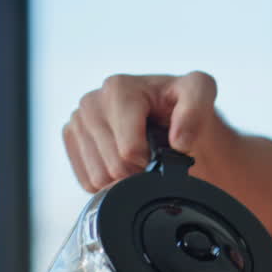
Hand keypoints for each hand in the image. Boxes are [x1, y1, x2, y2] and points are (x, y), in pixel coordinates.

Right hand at [63, 71, 223, 192]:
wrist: (165, 110)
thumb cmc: (180, 101)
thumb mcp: (200, 92)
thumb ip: (195, 110)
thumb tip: (179, 141)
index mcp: (118, 88)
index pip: (128, 151)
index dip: (150, 161)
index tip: (161, 151)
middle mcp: (92, 101)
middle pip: (112, 167)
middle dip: (138, 171)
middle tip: (152, 157)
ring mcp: (77, 120)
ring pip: (98, 178)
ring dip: (124, 178)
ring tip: (138, 158)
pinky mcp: (71, 137)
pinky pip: (86, 181)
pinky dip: (108, 182)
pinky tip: (122, 162)